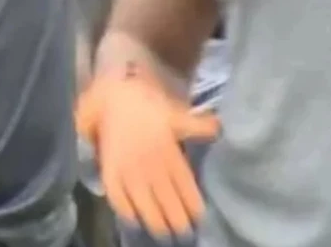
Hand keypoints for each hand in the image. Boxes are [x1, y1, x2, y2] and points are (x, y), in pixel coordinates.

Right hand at [76, 66, 219, 238]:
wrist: (115, 98)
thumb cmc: (150, 109)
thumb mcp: (176, 115)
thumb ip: (198, 125)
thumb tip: (220, 128)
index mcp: (166, 148)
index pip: (182, 181)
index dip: (191, 201)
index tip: (200, 216)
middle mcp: (147, 160)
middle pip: (164, 194)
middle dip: (175, 216)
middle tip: (185, 232)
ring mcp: (127, 167)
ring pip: (142, 198)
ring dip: (153, 218)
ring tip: (164, 233)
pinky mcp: (109, 170)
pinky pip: (116, 194)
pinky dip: (124, 209)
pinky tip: (134, 221)